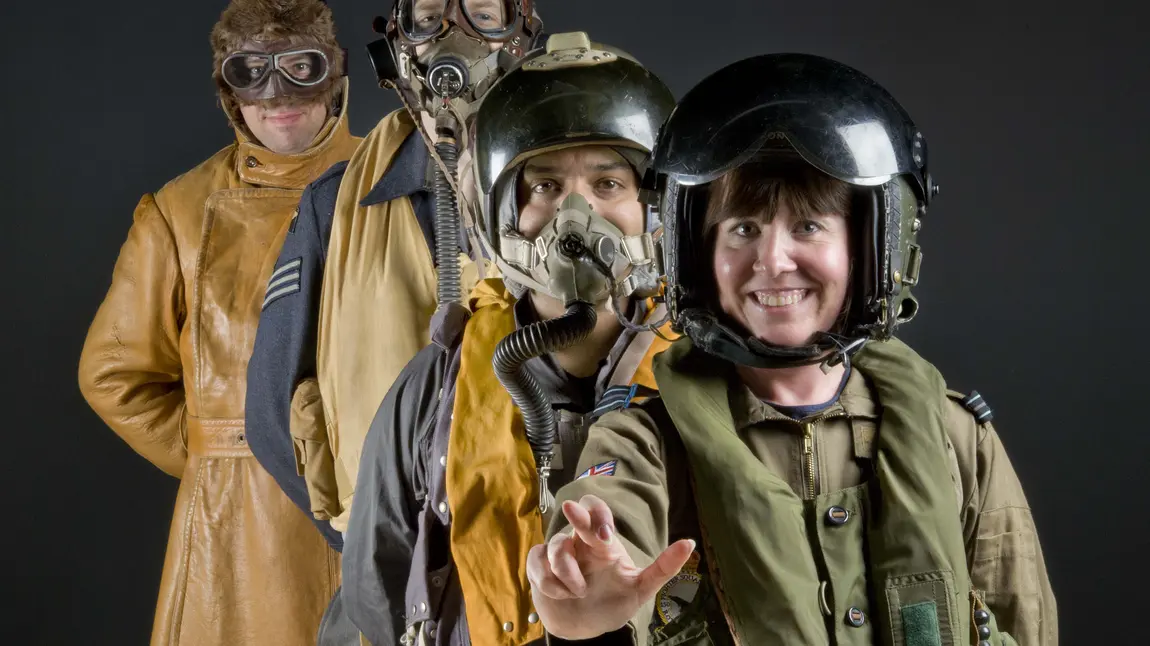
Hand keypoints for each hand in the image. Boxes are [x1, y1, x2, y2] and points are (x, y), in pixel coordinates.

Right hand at [526, 494, 695, 639]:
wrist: (585, 629)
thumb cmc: (613, 603)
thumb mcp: (641, 589)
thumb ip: (664, 568)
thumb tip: (690, 543)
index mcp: (602, 542)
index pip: (598, 512)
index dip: (598, 515)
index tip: (605, 534)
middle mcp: (579, 542)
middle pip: (574, 514)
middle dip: (575, 514)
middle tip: (571, 510)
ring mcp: (557, 554)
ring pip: (556, 547)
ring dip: (567, 571)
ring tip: (578, 592)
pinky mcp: (539, 569)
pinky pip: (536, 563)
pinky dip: (548, 581)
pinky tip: (560, 594)